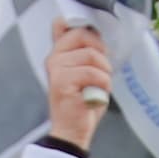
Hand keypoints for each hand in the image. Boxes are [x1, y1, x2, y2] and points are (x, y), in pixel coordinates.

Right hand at [46, 20, 111, 151]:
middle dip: (100, 52)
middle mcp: (54, 58)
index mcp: (58, 53)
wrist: (72, 131)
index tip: (98, 52)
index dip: (90, 36)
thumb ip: (82, 50)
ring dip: (104, 72)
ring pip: (91, 55)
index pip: (68, 26)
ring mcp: (56, 69)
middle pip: (82, 35)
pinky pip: (93, 73)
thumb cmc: (81, 103)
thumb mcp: (84, 71)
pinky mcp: (62, 82)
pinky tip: (97, 95)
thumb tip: (86, 28)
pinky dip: (102, 84)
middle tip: (103, 70)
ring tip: (100, 86)